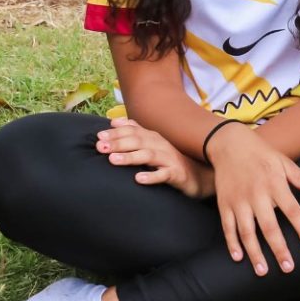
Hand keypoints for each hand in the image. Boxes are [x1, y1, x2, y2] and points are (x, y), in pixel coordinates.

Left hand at [97, 117, 211, 197]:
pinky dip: (152, 176)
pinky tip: (139, 179)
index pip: (133, 131)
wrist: (200, 176)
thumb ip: (135, 132)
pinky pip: (164, 175)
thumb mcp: (153, 145)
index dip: (116, 133)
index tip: (99, 136)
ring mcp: (170, 159)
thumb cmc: (171, 161)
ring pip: (149, 156)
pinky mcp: (177, 174)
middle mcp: (162, 145)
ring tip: (113, 160)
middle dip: (118, 142)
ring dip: (130, 157)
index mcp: (154, 138)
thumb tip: (114, 121)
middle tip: (100, 146)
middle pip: (139, 141)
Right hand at [206, 123, 299, 275]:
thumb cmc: (261, 154)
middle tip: (288, 268)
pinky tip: (238, 258)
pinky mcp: (224, 204)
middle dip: (279, 249)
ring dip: (255, 253)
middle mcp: (257, 194)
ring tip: (263, 271)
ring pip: (247, 232)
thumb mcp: (283, 162)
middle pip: (270, 227)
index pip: (293, 211)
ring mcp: (239, 201)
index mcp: (275, 184)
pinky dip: (231, 243)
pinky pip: (228, 227)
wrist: (230, 144)